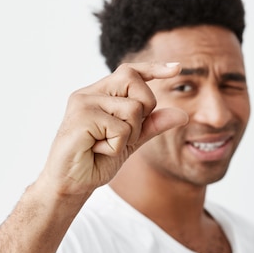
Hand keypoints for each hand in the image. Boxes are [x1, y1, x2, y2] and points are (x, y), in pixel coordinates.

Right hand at [39, 62, 187, 195]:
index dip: (153, 68)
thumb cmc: (95, 161)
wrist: (71, 184)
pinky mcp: (81, 117)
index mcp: (100, 94)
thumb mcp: (131, 141)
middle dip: (144, 110)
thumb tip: (182, 115)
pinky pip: (120, 129)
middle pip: (134, 81)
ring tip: (105, 146)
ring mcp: (83, 103)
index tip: (177, 68)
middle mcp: (90, 93)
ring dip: (128, 136)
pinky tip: (97, 151)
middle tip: (124, 134)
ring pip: (132, 109)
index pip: (129, 72)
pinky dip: (115, 147)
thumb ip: (152, 126)